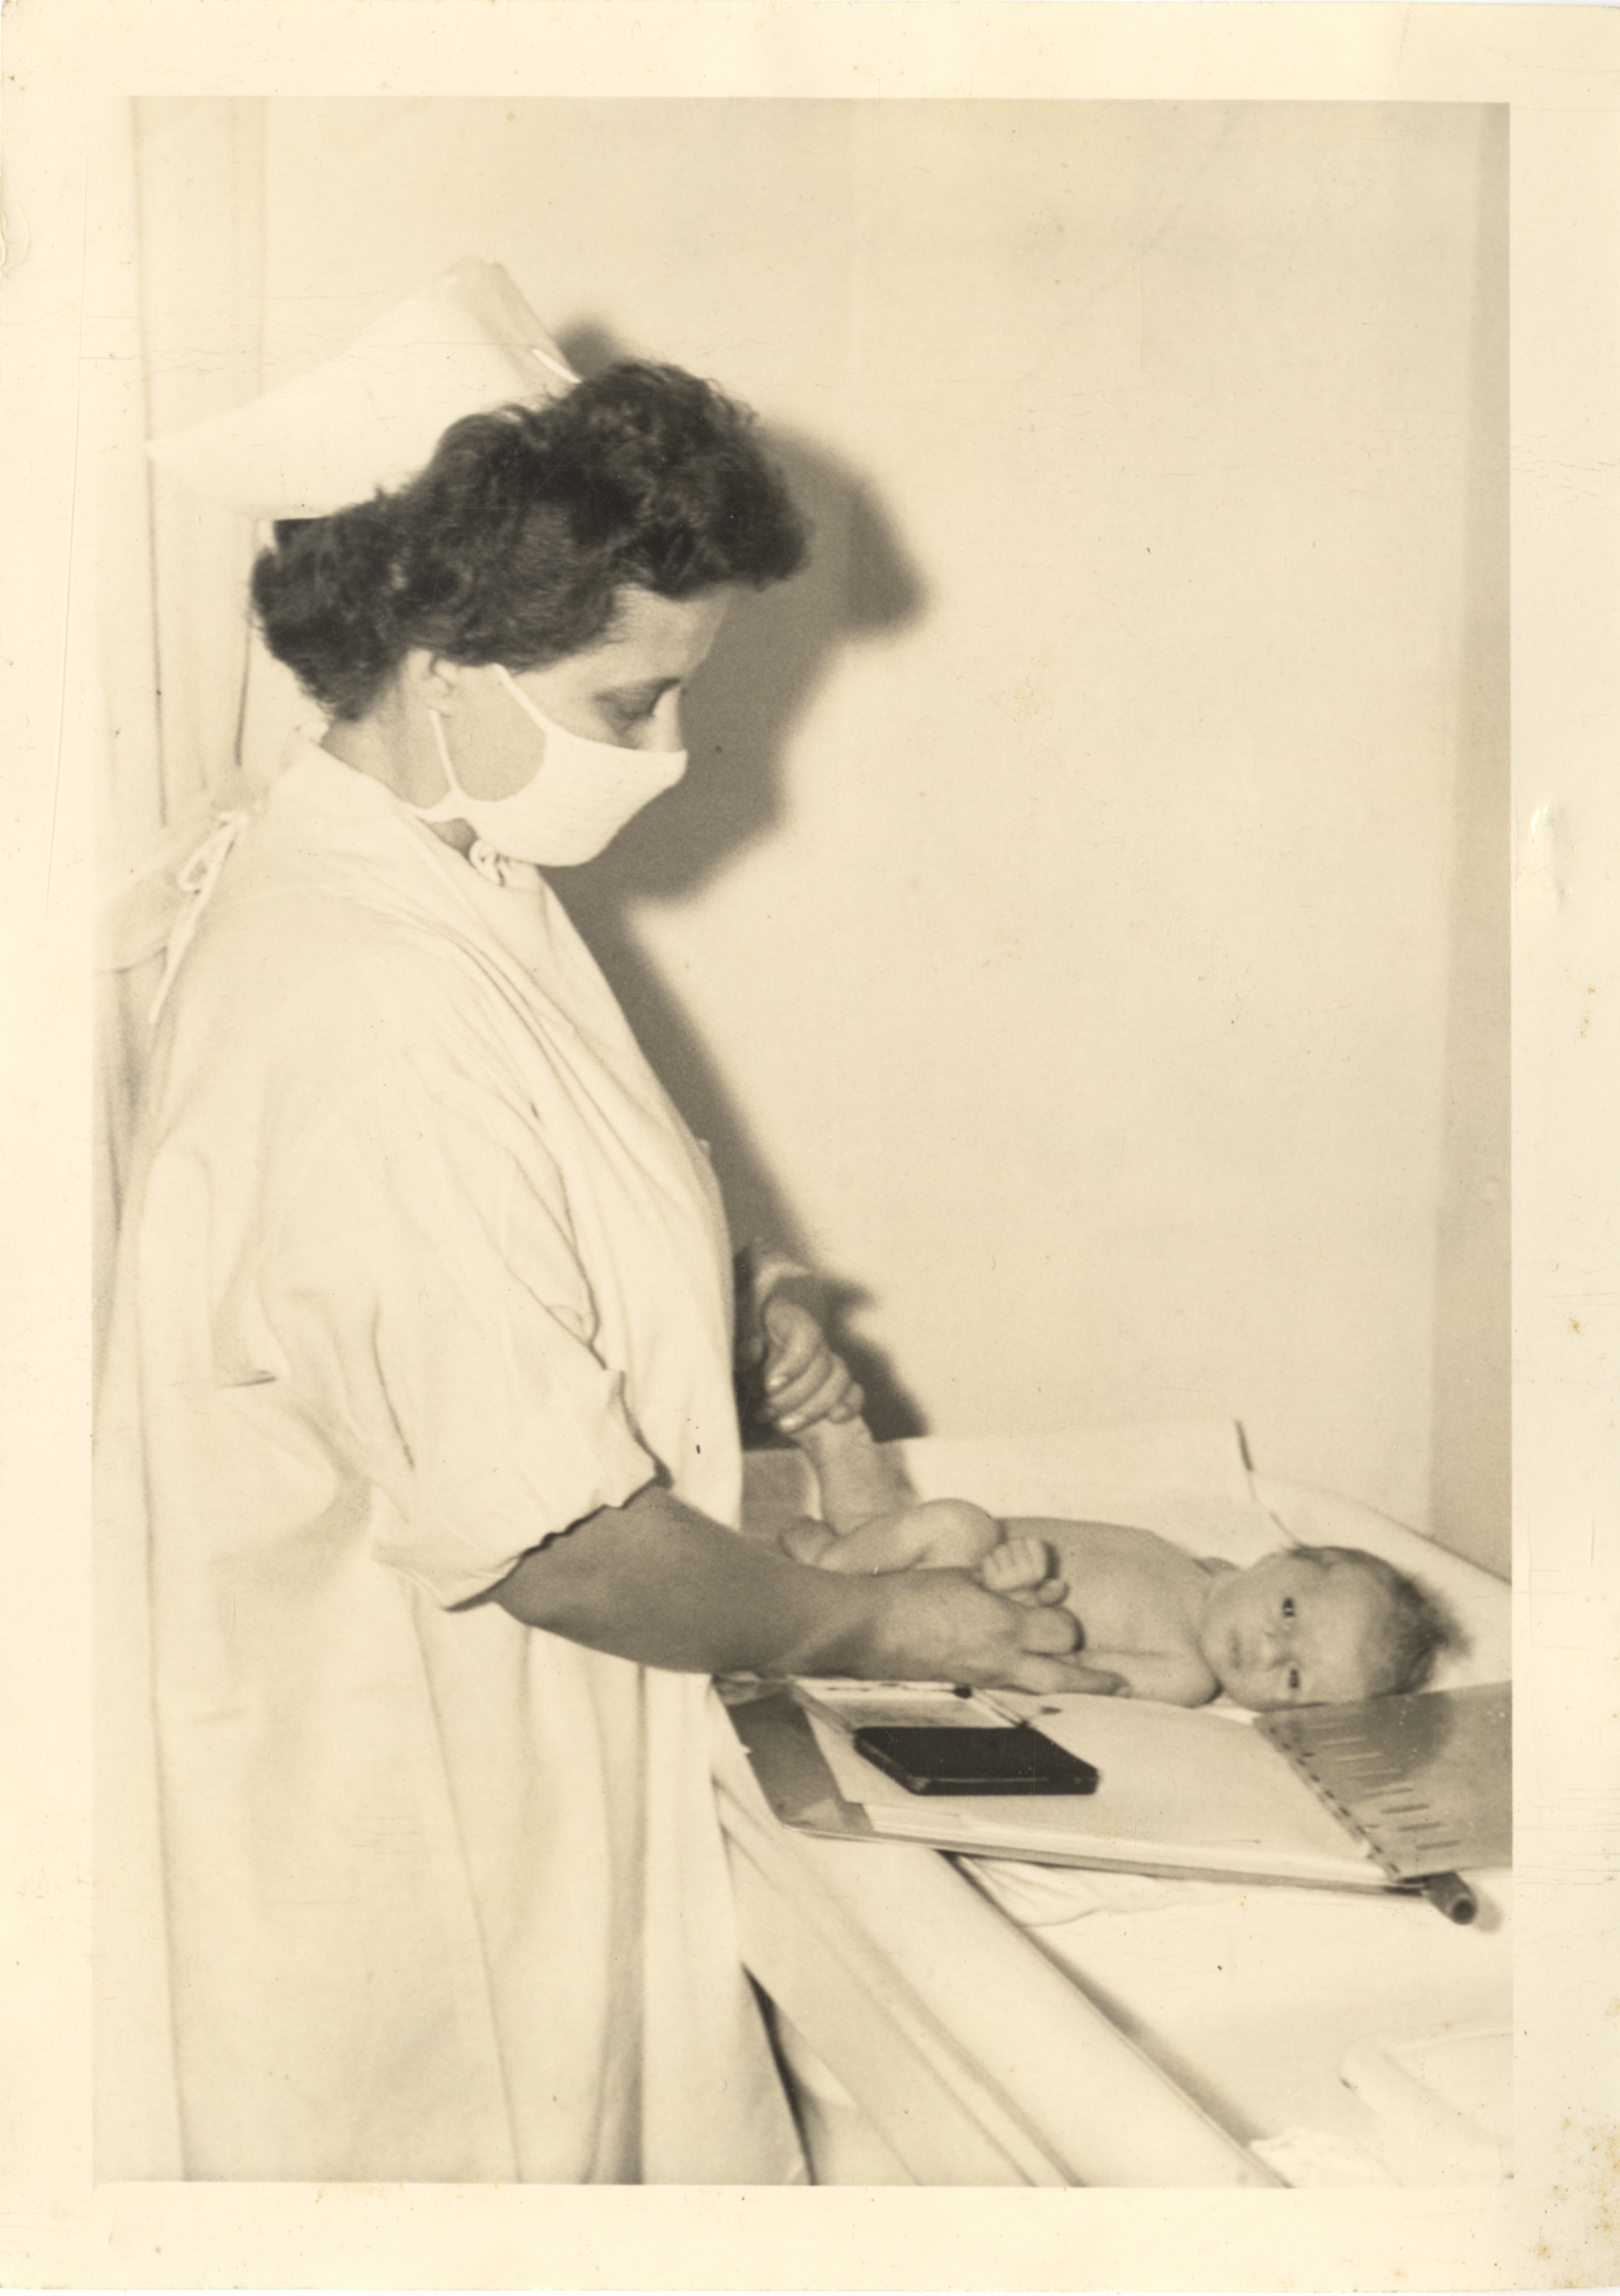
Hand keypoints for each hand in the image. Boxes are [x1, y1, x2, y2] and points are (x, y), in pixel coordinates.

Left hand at [736, 1247, 862, 1436]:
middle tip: (766, 1412)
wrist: (761, 1397)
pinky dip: (849, 1405)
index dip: (793, 1362)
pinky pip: (856, 1392)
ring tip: (782, 1426)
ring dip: (814, 1407)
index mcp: (790, 1324)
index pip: (807, 1335)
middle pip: (822, 1363)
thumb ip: (745, 1352)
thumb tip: (753, 1348)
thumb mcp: (741, 1361)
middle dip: (795, 1395)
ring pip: (840, 1378)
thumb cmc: (750, 1369)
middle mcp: (814, 1342)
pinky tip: (834, 1419)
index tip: (770, 1387)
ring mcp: (831, 1364)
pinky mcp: (843, 1387)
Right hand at [866, 1567, 1125, 1697]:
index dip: (1067, 1621)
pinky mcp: (963, 1689)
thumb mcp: (961, 1576)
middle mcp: (999, 1657)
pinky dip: (1028, 1692)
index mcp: (1002, 1623)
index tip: (1066, 1610)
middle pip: (1062, 1676)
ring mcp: (981, 1678)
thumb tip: (1041, 1582)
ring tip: (1093, 1697)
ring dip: (1068, 1691)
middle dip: (1092, 1679)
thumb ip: (1002, 1581)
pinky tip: (1033, 1690)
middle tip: (1120, 1685)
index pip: (1060, 1630)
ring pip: (1040, 1692)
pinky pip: (1009, 1693)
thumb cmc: (909, 1594)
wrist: (866, 1628)